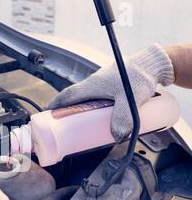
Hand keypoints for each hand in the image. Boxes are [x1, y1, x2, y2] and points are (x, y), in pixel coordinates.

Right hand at [49, 44, 173, 142]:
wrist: (153, 64)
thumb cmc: (139, 77)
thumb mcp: (129, 100)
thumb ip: (122, 119)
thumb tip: (117, 136)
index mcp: (91, 85)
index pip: (67, 95)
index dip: (56, 104)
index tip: (47, 112)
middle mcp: (94, 82)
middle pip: (74, 96)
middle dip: (66, 107)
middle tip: (62, 120)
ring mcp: (102, 81)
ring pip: (86, 95)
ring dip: (80, 105)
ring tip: (81, 119)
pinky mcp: (111, 82)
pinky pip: (96, 94)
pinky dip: (92, 103)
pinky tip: (100, 112)